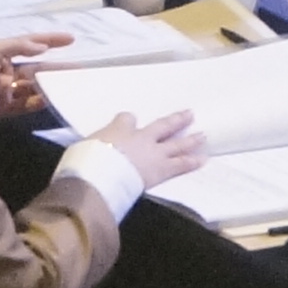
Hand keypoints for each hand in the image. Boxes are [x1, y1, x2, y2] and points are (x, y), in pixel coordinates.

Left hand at [0, 25, 66, 117]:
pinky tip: (50, 99)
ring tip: (67, 85)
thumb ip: (18, 47)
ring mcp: (4, 91)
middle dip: (54, 69)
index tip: (71, 39)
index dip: (50, 41)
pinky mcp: (2, 109)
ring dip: (48, 86)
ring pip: (32, 88)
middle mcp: (4, 71)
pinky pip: (24, 105)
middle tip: (77, 69)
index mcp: (1, 53)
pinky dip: (37, 102)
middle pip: (34, 68)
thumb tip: (42, 47)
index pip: (30, 44)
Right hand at [93, 108, 211, 188]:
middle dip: (174, 120)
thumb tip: (84, 150)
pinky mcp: (160, 171)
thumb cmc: (88, 160)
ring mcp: (152, 154)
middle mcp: (139, 138)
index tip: (131, 121)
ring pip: (176, 144)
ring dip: (190, 140)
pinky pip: (180, 165)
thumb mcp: (84, 147)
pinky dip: (191, 162)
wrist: (102, 173)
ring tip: (203, 136)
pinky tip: (202, 160)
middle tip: (189, 114)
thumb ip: (90, 146)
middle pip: (161, 126)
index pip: (126, 119)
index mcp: (119, 129)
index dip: (129, 121)